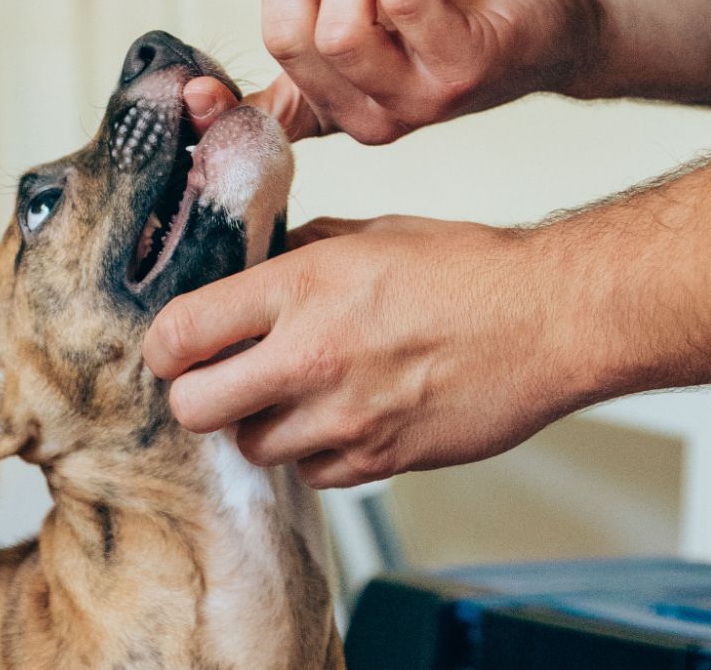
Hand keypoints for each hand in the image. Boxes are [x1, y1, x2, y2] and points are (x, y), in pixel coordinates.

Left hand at [142, 214, 586, 487]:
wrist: (549, 321)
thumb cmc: (471, 271)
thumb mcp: (370, 235)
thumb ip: (298, 253)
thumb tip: (249, 269)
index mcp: (302, 286)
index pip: (180, 332)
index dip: (162, 346)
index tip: (171, 347)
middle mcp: (312, 355)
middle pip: (194, 408)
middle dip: (195, 397)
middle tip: (215, 382)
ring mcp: (344, 416)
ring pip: (251, 448)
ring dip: (260, 426)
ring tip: (292, 396)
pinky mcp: (379, 460)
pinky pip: (312, 475)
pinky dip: (315, 454)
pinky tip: (341, 417)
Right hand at [209, 0, 599, 143]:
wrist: (543, 23)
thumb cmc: (447, 6)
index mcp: (331, 104)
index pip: (260, 120)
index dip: (216, 114)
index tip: (190, 91)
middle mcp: (366, 119)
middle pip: (288, 39)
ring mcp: (415, 102)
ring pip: (341, 25)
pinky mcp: (461, 72)